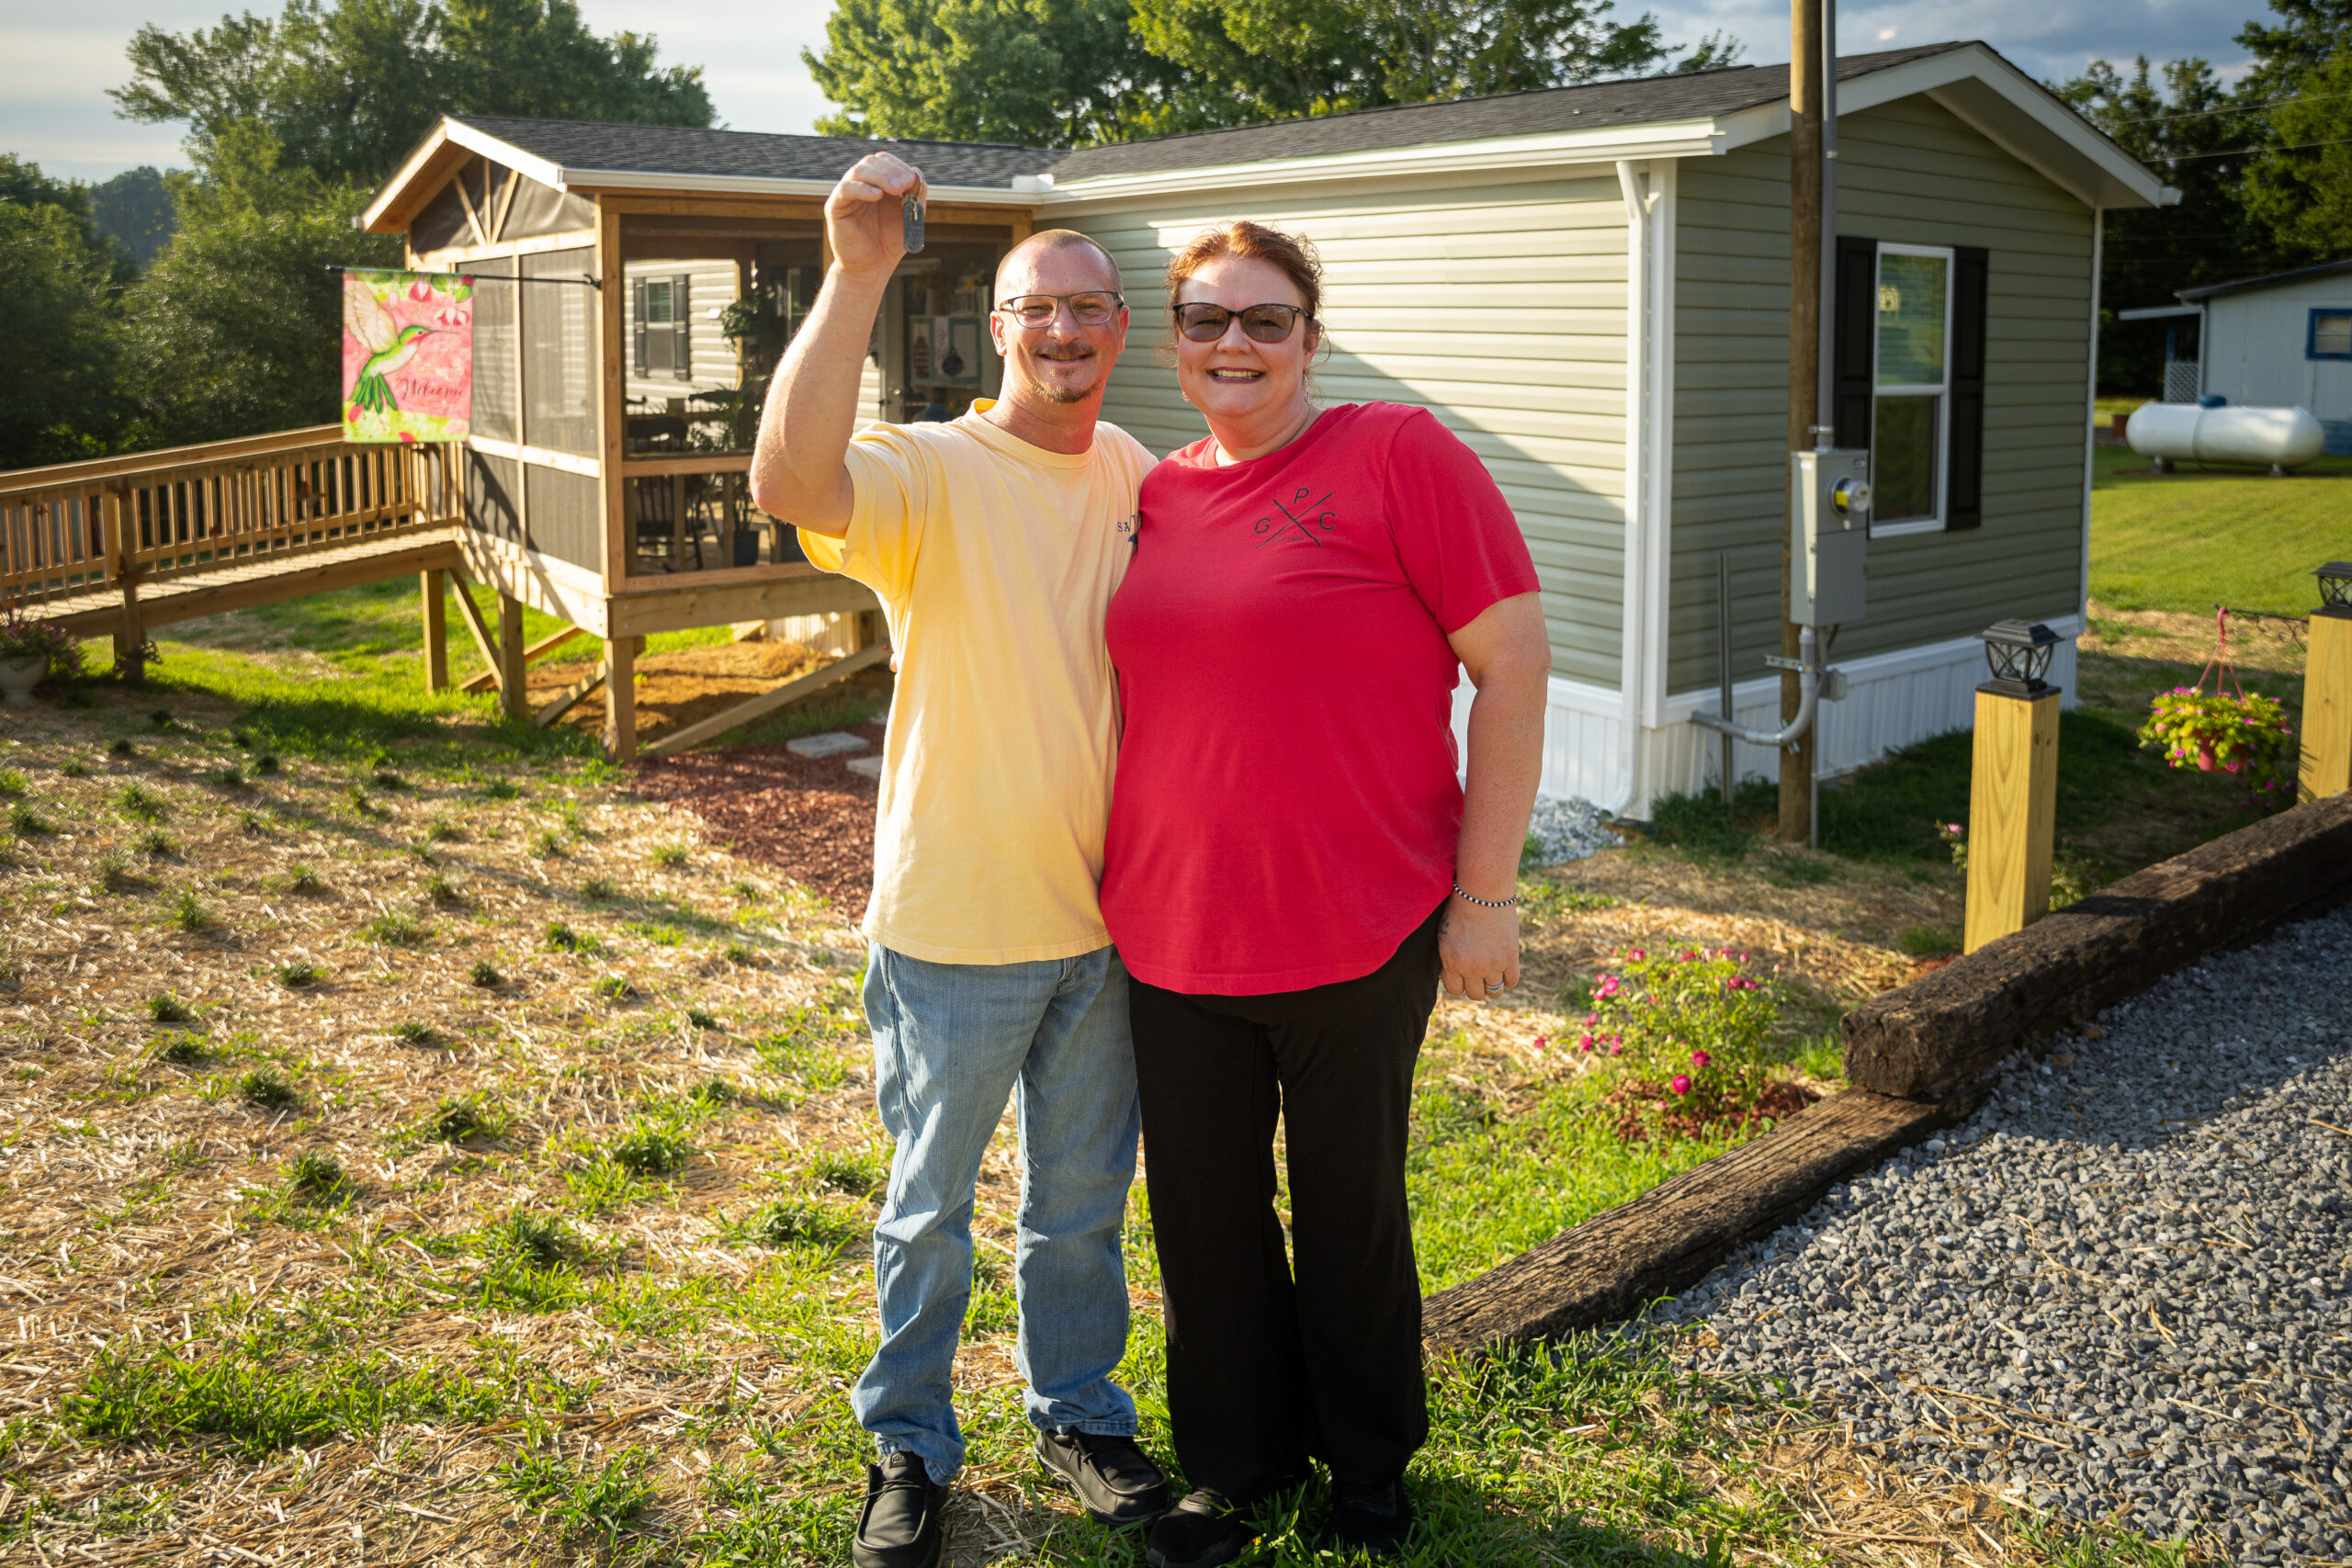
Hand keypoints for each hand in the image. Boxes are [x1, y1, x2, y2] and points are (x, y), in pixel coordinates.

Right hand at [826, 153, 925, 278]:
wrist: (873, 267)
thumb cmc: (890, 241)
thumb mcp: (910, 216)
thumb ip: (917, 195)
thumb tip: (916, 172)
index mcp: (877, 183)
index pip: (883, 161)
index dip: (897, 165)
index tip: (911, 179)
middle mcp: (860, 184)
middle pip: (871, 162)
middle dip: (891, 170)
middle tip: (906, 184)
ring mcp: (847, 194)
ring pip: (858, 171)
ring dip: (880, 176)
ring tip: (896, 190)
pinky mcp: (835, 207)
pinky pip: (846, 189)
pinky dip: (862, 188)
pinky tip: (877, 195)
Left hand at [1439, 896, 1520, 999]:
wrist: (1482, 894)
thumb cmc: (1459, 911)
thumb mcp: (1444, 936)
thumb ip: (1445, 959)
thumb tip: (1443, 976)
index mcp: (1452, 962)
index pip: (1455, 990)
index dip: (1459, 983)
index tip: (1463, 975)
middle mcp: (1472, 968)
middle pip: (1475, 994)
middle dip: (1476, 986)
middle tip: (1479, 974)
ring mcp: (1493, 964)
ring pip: (1495, 991)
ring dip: (1493, 984)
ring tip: (1493, 973)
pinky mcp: (1510, 958)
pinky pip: (1512, 980)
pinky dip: (1508, 977)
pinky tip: (1505, 968)